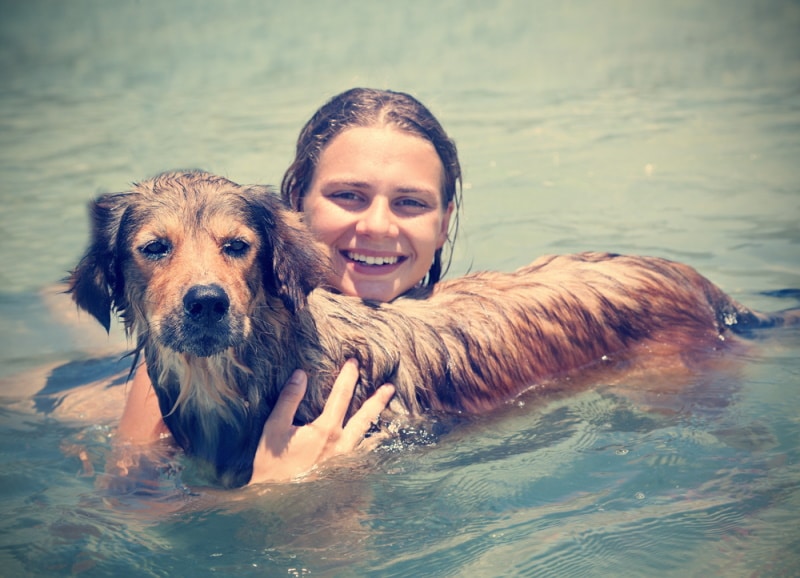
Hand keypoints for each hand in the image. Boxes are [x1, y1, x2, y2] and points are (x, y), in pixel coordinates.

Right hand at [249, 359, 394, 483]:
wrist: (275, 502)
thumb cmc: (272, 465)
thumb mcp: (274, 427)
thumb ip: (288, 399)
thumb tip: (301, 374)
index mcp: (325, 430)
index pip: (340, 396)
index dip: (348, 377)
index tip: (354, 362)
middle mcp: (341, 446)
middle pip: (365, 417)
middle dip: (377, 400)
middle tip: (390, 387)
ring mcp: (346, 463)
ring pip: (370, 441)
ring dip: (381, 427)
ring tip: (394, 420)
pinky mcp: (345, 476)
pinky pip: (365, 461)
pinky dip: (374, 452)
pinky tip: (378, 450)